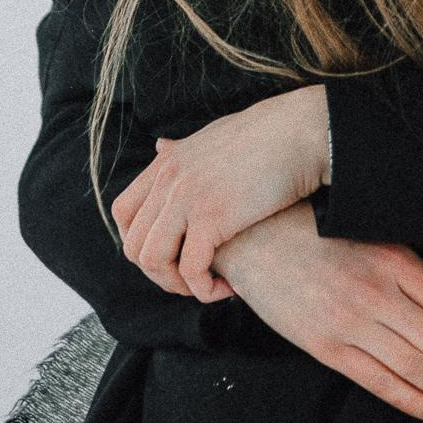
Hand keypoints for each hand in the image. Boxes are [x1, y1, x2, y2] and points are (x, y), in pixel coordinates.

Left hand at [111, 85, 328, 301]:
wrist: (299, 133)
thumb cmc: (266, 136)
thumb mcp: (211, 137)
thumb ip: (182, 150)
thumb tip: (160, 145)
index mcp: (166, 162)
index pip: (123, 213)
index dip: (138, 243)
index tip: (168, 257)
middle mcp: (169, 180)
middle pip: (134, 245)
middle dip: (160, 274)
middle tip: (192, 280)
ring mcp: (187, 197)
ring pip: (153, 261)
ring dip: (177, 285)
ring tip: (207, 286)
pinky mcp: (212, 217)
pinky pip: (191, 270)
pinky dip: (205, 289)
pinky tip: (228, 288)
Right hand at [214, 200, 422, 422]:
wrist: (254, 238)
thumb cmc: (315, 228)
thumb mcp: (369, 230)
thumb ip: (405, 262)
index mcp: (392, 258)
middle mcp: (375, 292)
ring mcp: (349, 322)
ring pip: (413, 366)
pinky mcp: (325, 345)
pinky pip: (376, 381)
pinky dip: (410, 399)